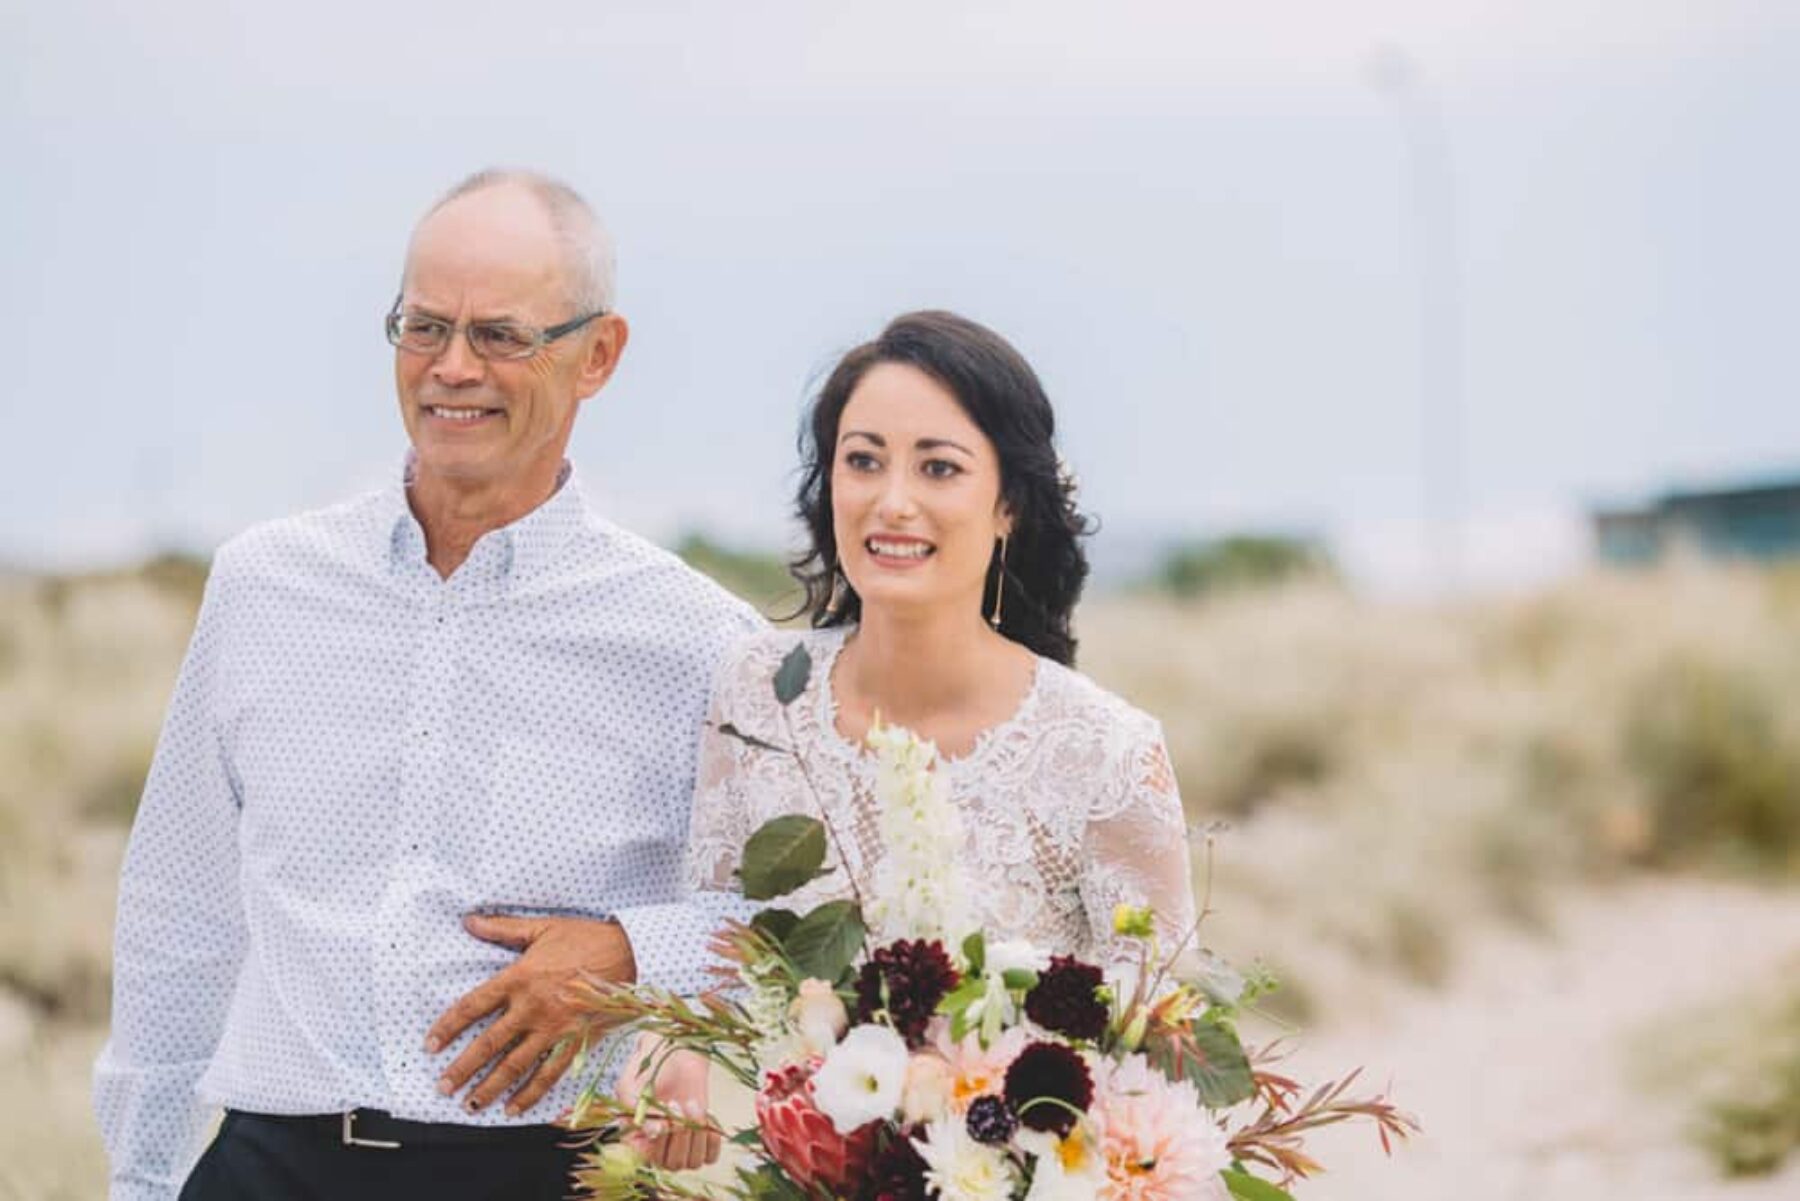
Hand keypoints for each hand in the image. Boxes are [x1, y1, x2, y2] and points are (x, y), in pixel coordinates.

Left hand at [426, 914, 636, 1115]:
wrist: (630, 954)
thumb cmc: (584, 938)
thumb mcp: (542, 928)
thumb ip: (502, 928)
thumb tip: (469, 921)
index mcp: (518, 978)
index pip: (472, 1006)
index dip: (448, 1027)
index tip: (430, 1045)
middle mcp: (531, 1008)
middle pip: (488, 1044)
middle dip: (462, 1069)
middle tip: (442, 1087)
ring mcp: (553, 1028)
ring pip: (514, 1065)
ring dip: (490, 1087)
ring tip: (471, 1104)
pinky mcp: (575, 1041)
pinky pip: (548, 1073)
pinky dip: (530, 1093)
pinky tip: (514, 1108)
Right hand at [616, 1031, 720, 1171]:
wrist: (676, 1050)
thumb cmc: (649, 1067)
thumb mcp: (629, 1084)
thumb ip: (633, 1108)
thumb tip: (652, 1131)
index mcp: (634, 1139)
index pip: (645, 1159)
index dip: (656, 1144)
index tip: (661, 1120)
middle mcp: (658, 1148)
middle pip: (671, 1164)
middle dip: (677, 1135)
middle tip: (674, 1103)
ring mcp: (681, 1145)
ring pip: (692, 1162)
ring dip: (695, 1135)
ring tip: (689, 1104)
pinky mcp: (701, 1138)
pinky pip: (710, 1156)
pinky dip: (711, 1139)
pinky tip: (706, 1116)